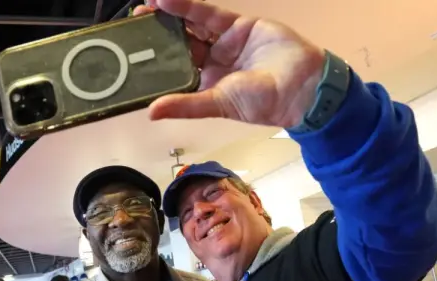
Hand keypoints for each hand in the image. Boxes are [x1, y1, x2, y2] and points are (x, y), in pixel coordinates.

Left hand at [139, 0, 326, 127]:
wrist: (303, 84)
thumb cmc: (262, 102)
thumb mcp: (219, 104)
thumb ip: (187, 105)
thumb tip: (151, 112)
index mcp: (209, 85)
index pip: (176, 70)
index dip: (156, 60)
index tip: (133, 51)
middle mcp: (215, 63)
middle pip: (180, 44)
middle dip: (158, 34)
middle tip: (133, 24)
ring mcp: (225, 42)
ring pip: (192, 25)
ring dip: (170, 16)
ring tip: (146, 8)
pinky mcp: (237, 25)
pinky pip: (208, 13)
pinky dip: (188, 6)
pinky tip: (167, 1)